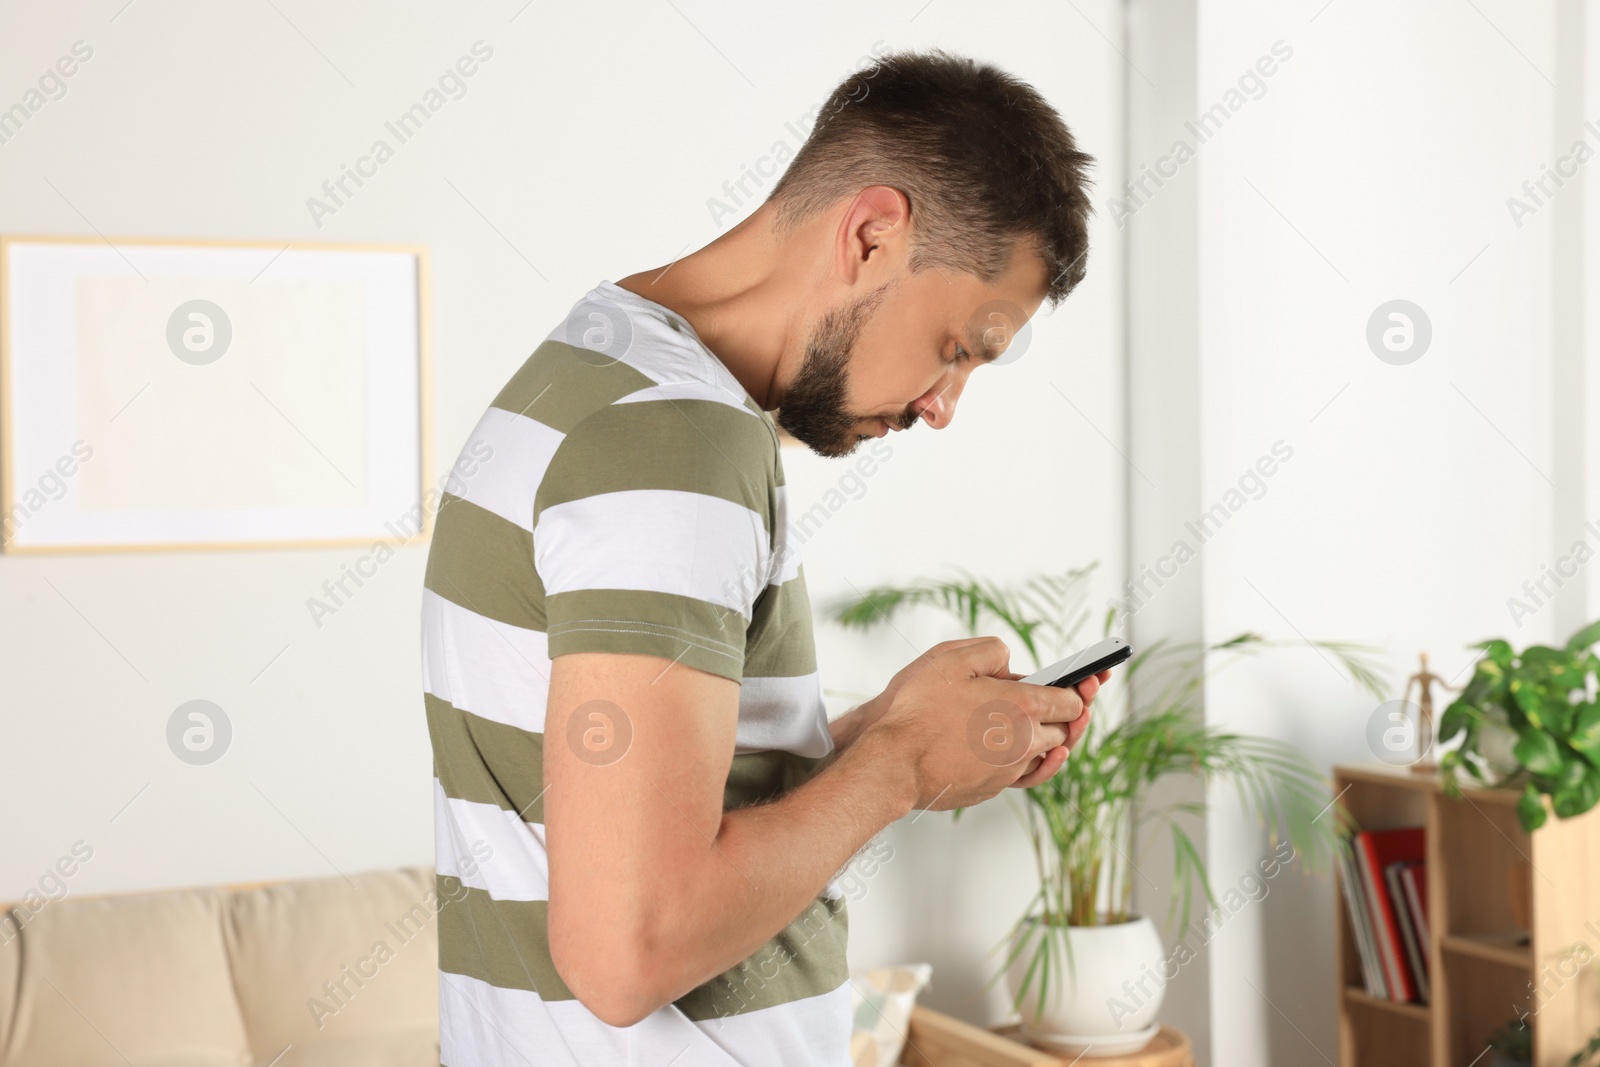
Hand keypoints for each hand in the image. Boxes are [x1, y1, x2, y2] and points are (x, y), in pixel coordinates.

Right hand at [852, 637, 1093, 811]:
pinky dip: (1039, 763)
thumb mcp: (951, 658)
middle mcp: (1023, 742)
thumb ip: (991, 651)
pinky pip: (1027, 776)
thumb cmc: (915, 710)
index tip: (1090, 679)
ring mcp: (1008, 770)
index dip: (1082, 688)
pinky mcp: (991, 788)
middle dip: (1072, 713)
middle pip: (1065, 729)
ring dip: (1054, 737)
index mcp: (1021, 706)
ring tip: (1055, 723)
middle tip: (1076, 698)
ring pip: (1047, 754)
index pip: (1071, 700)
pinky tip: (1041, 755)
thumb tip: (1010, 664)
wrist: (890, 763)